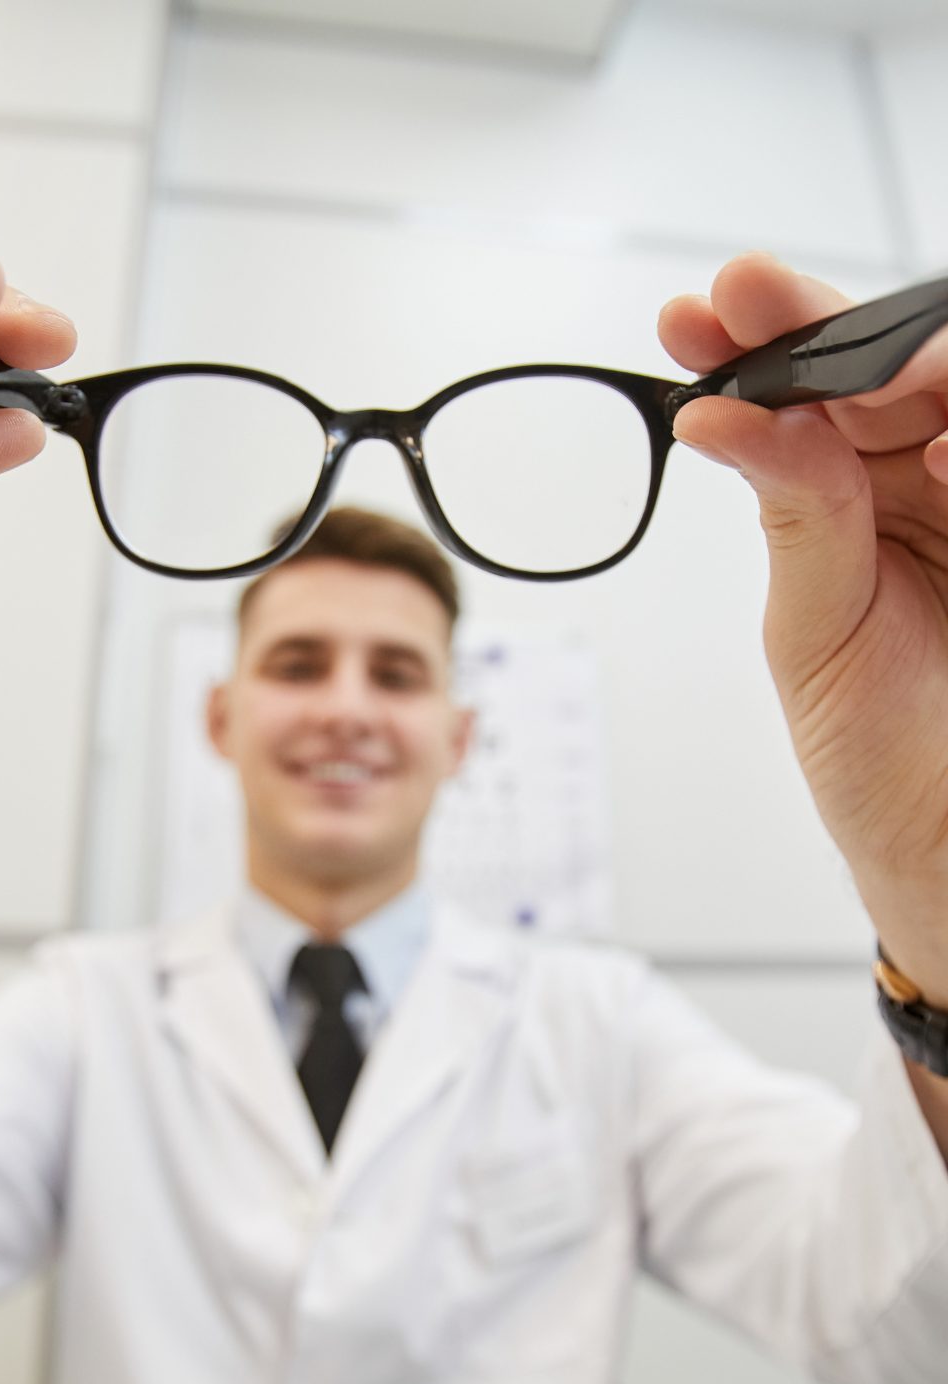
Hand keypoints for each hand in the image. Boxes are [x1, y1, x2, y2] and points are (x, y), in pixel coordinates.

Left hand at [658, 252, 947, 996]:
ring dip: (914, 368)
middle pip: (891, 363)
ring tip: (860, 378)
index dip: (758, 338)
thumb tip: (723, 417)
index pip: (810, 391)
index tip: (696, 311)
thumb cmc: (876, 750)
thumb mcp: (817, 628)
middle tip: (758, 302)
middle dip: (822, 324)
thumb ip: (797, 512)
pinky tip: (940, 460)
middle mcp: (927, 482)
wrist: (943, 845)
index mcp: (852, 496)